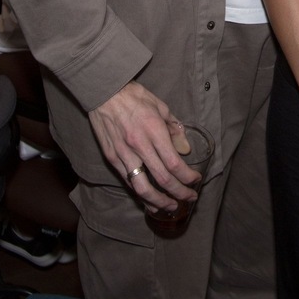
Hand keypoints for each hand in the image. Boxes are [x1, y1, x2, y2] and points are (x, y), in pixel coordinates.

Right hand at [89, 82, 202, 211]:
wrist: (103, 92)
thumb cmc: (133, 96)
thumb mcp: (160, 106)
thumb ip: (174, 128)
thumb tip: (185, 149)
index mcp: (153, 130)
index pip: (174, 163)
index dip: (187, 177)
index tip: (196, 180)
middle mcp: (139, 145)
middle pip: (162, 179)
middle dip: (179, 193)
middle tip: (190, 198)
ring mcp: (123, 154)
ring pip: (142, 187)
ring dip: (158, 202)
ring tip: (170, 207)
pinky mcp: (111, 157)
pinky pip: (128, 181)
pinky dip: (140, 194)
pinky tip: (149, 199)